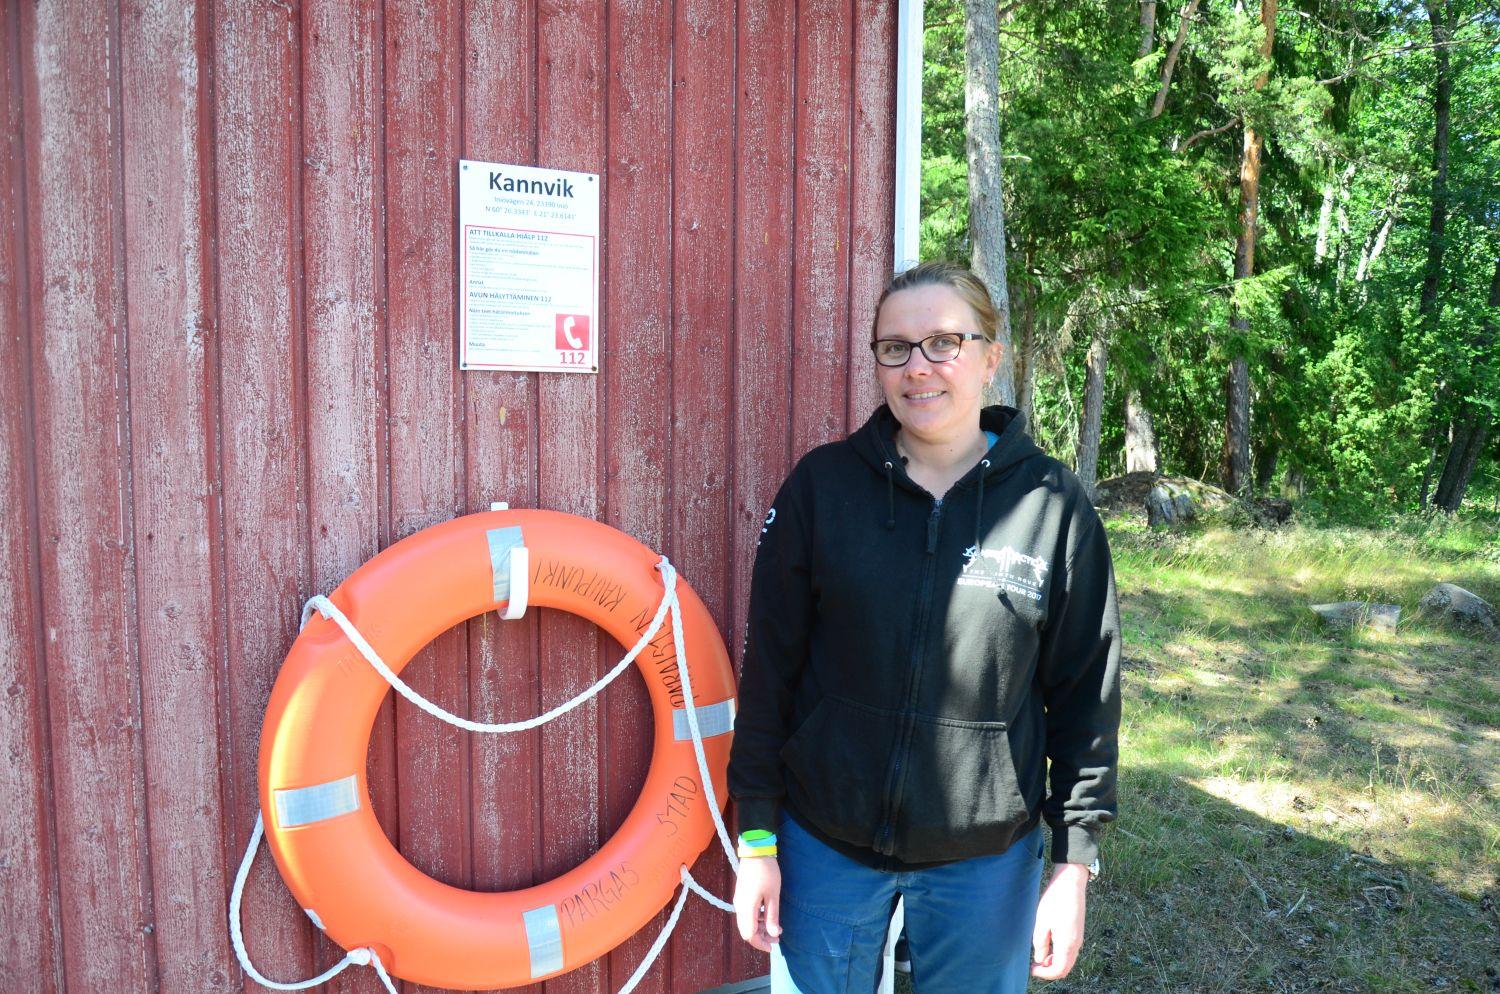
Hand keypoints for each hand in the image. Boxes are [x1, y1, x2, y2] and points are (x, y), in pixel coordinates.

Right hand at [734, 856, 782, 951]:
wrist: (755, 851)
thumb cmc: (767, 872)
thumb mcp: (773, 896)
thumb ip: (772, 917)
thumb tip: (773, 935)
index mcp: (746, 908)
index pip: (749, 934)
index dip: (760, 943)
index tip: (772, 946)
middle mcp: (739, 907)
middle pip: (746, 930)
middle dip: (761, 937)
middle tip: (777, 938)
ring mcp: (739, 901)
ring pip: (746, 923)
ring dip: (760, 928)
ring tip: (776, 928)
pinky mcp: (741, 896)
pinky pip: (747, 914)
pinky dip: (757, 920)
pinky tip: (768, 916)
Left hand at [1031, 862, 1087, 979]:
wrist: (1070, 882)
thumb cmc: (1054, 900)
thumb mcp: (1042, 922)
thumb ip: (1040, 944)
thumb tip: (1040, 960)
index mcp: (1067, 943)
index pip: (1058, 970)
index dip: (1044, 974)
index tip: (1031, 969)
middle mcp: (1076, 944)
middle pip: (1065, 968)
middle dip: (1049, 971)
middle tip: (1034, 966)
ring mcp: (1079, 939)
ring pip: (1068, 961)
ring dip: (1054, 963)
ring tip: (1039, 956)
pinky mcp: (1078, 932)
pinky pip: (1070, 952)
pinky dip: (1059, 955)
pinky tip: (1048, 947)